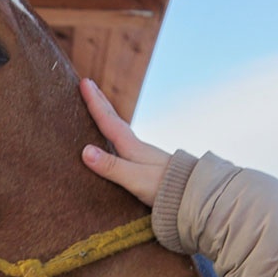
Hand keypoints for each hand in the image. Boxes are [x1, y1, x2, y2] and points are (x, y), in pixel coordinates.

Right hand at [79, 78, 171, 206]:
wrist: (194, 194)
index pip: (108, 120)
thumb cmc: (164, 188)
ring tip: (99, 107)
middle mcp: (136, 146)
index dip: (94, 102)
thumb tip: (85, 151)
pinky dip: (115, 133)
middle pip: (114, 119)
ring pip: (120, 129)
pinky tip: (116, 141)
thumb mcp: (134, 178)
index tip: (84, 82)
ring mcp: (143, 155)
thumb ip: (111, 166)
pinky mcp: (147, 165)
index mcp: (131, 146)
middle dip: (100, 101)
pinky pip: (124, 142)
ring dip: (107, 116)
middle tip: (88, 84)